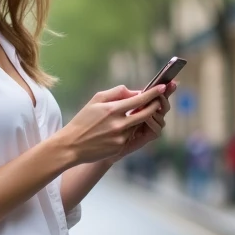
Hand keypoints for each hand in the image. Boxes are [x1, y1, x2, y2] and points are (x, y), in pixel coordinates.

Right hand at [55, 83, 171, 165]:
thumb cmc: (83, 120)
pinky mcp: (120, 147)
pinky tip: (116, 130)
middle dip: (155, 106)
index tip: (163, 87)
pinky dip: (129, 131)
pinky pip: (131, 136)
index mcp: (112, 109)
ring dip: (138, 119)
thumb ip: (117, 92)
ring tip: (127, 116)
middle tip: (158, 101)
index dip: (153, 93)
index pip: (139, 99)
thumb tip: (135, 92)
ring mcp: (121, 137)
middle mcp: (119, 124)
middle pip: (146, 113)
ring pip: (138, 125)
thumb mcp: (96, 100)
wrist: (71, 145)